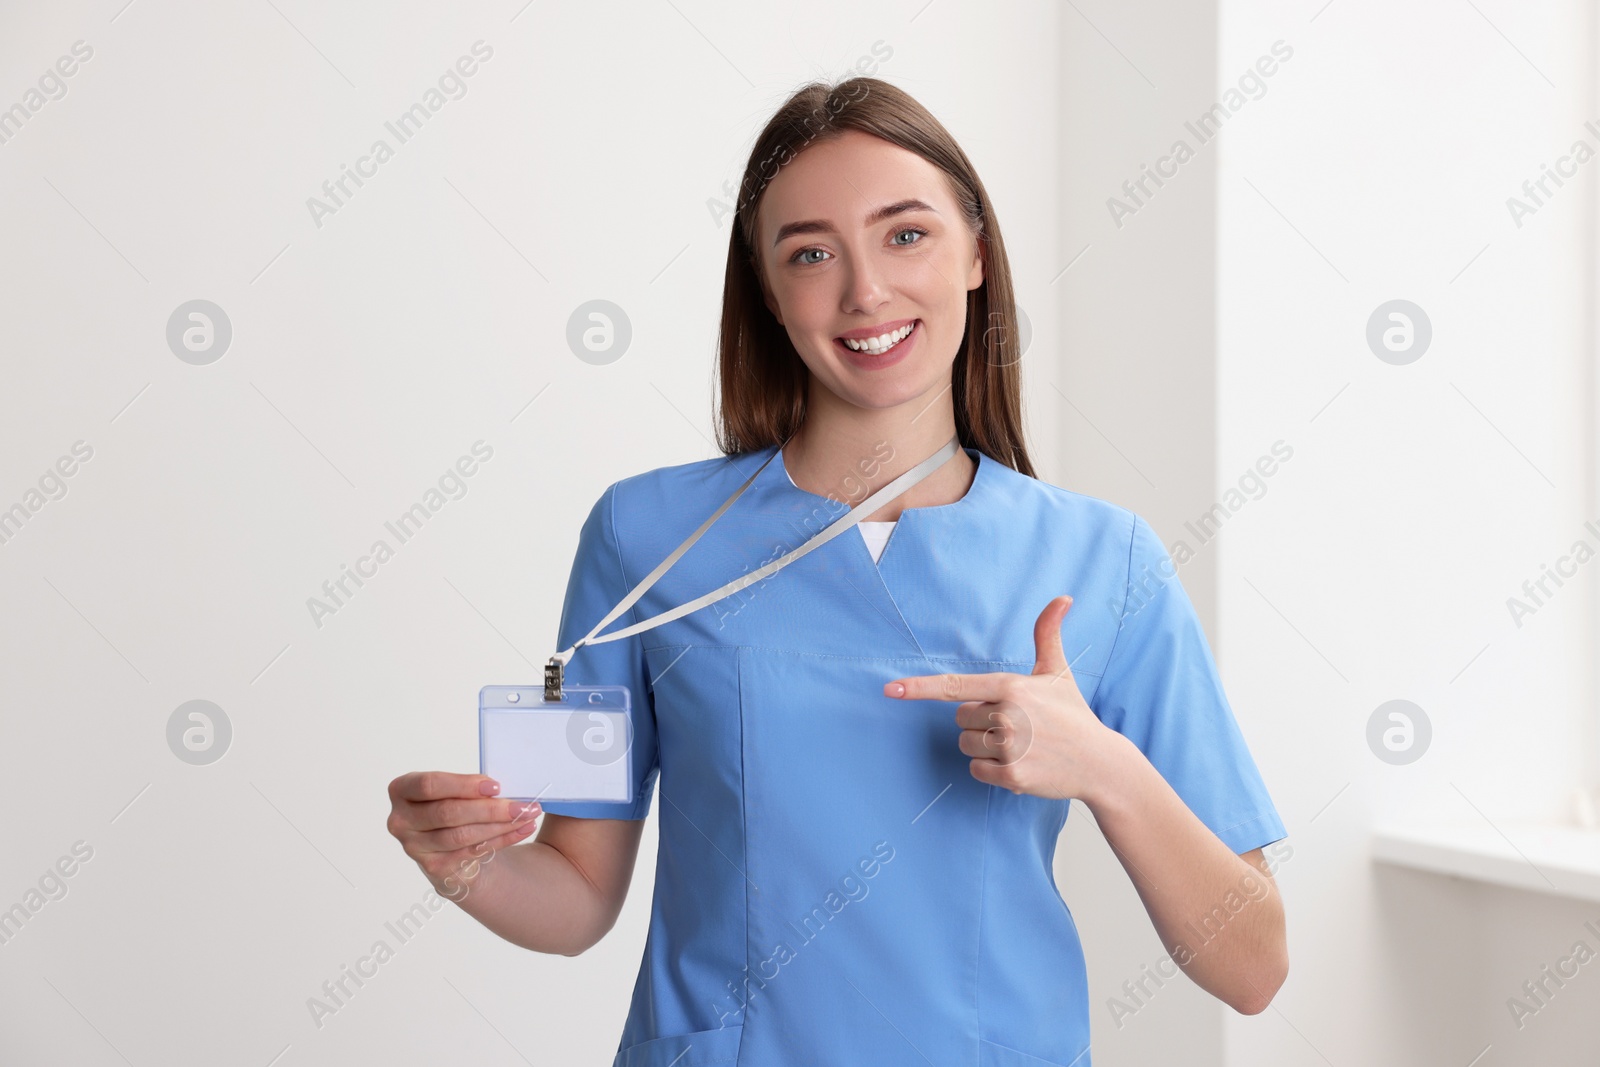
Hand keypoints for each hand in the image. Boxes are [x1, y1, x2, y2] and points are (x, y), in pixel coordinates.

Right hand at [386, 772, 541, 900]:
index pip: (429, 785)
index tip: (496, 786)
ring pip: (461, 835)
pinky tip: (522, 829)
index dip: (463, 785)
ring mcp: (415, 847)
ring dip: (500, 825)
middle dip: (490, 809)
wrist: (455, 846)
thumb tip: (514, 780)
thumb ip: (476, 785)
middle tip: (523, 805)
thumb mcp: (460, 790)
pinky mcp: (433, 867)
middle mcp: (402, 820)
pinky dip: (501, 839)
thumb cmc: (459, 808)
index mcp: (403, 790)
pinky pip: (471, 852)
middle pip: (448, 813)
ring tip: (527, 815)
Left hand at [882, 595, 1125, 803]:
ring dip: (984, 747)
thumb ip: (1048, 633)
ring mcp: (1010, 748)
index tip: (890, 690)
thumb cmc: (1073, 714)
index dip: (920, 688)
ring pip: (966, 746)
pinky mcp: (1012, 776)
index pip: (955, 687)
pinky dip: (992, 770)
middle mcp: (1007, 715)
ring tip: (1020, 744)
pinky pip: (977, 771)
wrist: (1100, 762)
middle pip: (960, 719)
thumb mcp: (1058, 672)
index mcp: (1011, 687)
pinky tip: (1021, 764)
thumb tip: (1062, 597)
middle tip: (1016, 725)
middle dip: (980, 722)